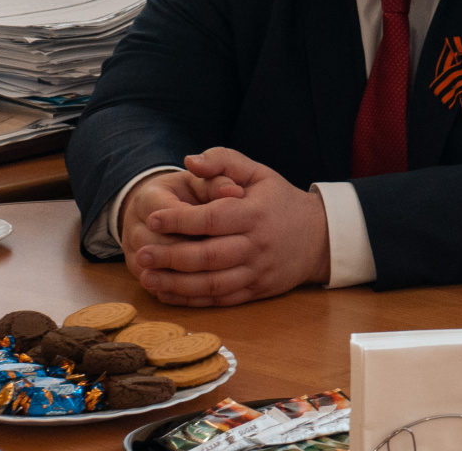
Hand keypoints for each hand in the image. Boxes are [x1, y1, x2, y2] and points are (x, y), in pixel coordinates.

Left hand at [131, 147, 331, 306]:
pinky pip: (220, 299)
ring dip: (176, 284)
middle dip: (170, 256)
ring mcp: (257, 271)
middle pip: (207, 256)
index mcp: (254, 214)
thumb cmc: (281, 201)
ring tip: (148, 277)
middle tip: (141, 253)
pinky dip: (192, 300)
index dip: (180, 220)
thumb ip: (224, 161)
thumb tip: (190, 161)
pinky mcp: (256, 291)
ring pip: (211, 284)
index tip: (153, 217)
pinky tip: (169, 293)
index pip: (212, 219)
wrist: (319, 236)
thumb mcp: (259, 173)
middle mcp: (256, 246)